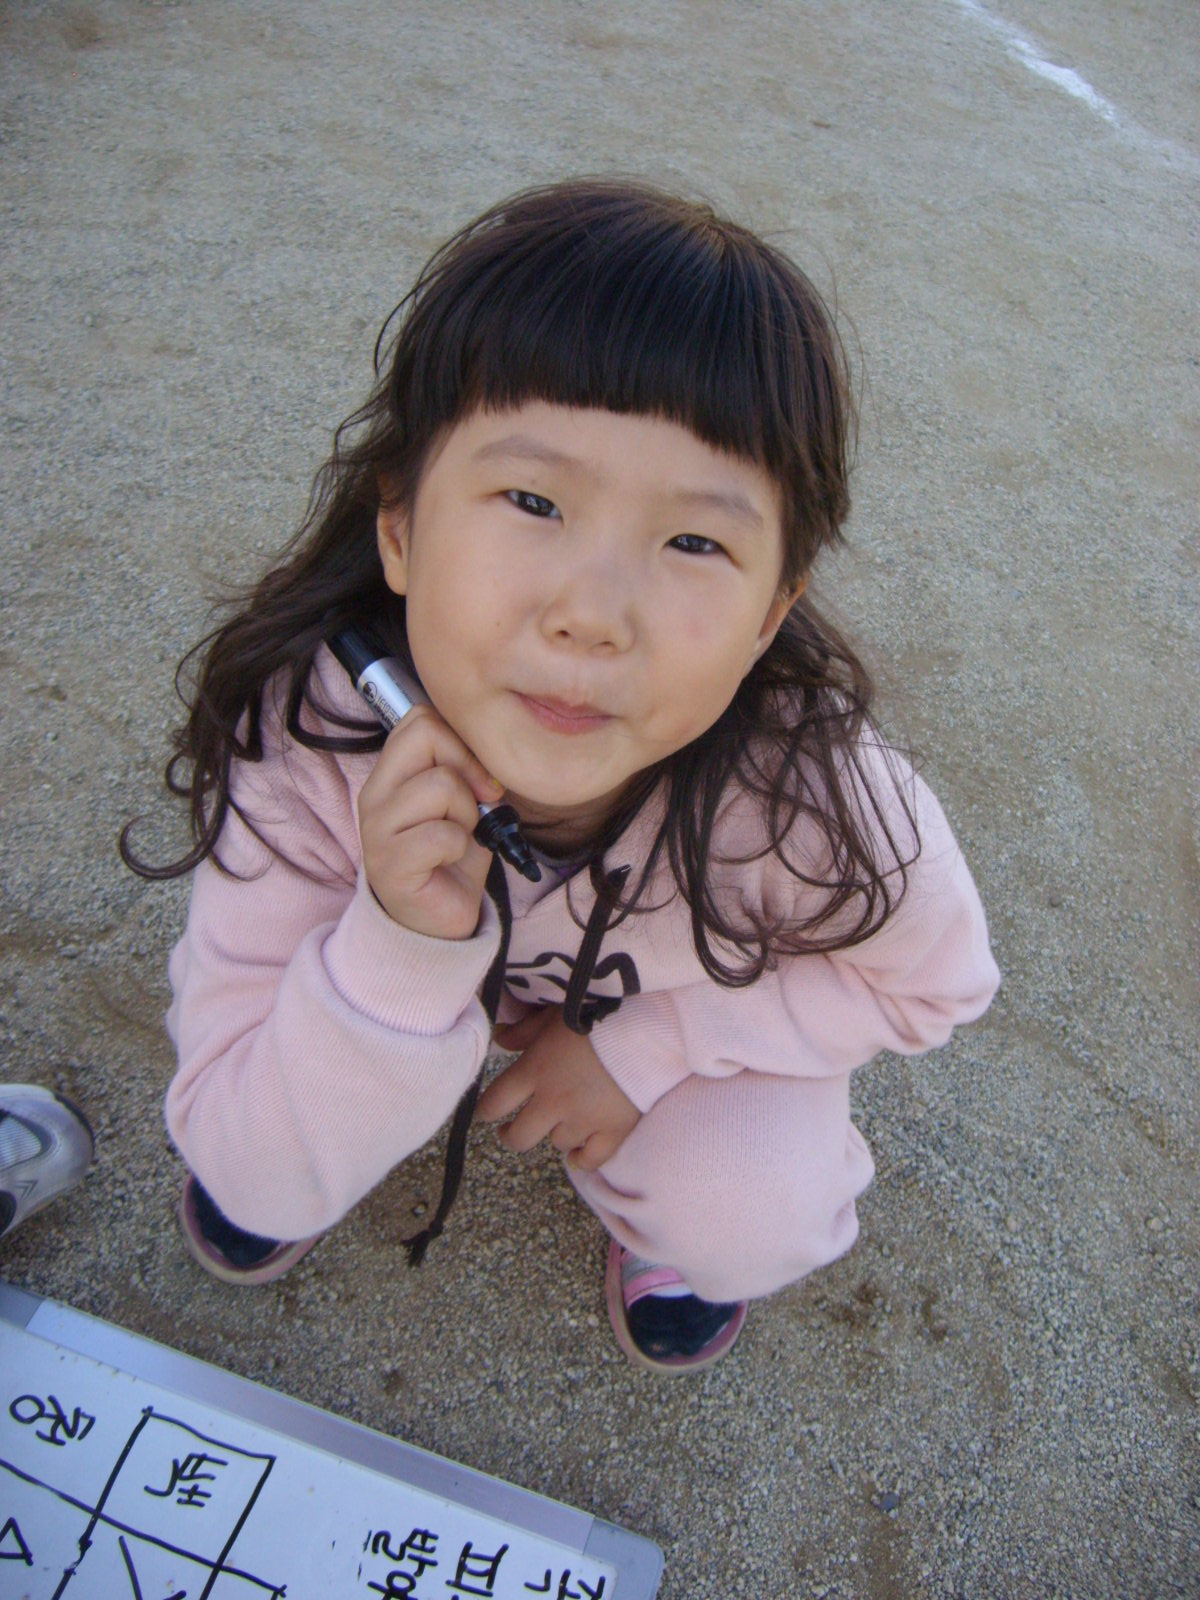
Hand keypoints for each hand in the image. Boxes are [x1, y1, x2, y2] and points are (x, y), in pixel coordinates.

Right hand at [357, 704, 501, 938]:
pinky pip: (443, 835)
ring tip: (457, 837)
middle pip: (429, 738)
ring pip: (442, 786)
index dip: (462, 741)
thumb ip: (464, 768)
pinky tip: (449, 861)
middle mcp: (374, 794)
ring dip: (466, 815)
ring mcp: (376, 829)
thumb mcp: (460, 802)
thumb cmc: (449, 855)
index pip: (421, 719)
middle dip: (468, 770)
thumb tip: (489, 749)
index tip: (480, 779)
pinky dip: (460, 847)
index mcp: (389, 773)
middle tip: (474, 808)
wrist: (435, 919)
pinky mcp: (389, 864)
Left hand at [478, 1006, 641, 1171]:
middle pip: (519, 1138)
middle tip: (512, 1131)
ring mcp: (583, 1121)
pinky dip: (581, 1159)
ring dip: (555, 1135)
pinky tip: (578, 1153)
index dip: (486, 1111)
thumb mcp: (552, 1016)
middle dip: (511, 1136)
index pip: (494, 1104)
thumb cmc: (595, 1016)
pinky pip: (589, 1160)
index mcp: (533, 1072)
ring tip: (562, 1123)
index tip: (489, 1112)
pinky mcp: (613, 1132)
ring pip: (556, 1144)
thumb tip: (499, 1038)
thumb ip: (523, 1031)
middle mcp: (552, 1102)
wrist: (646, 1028)